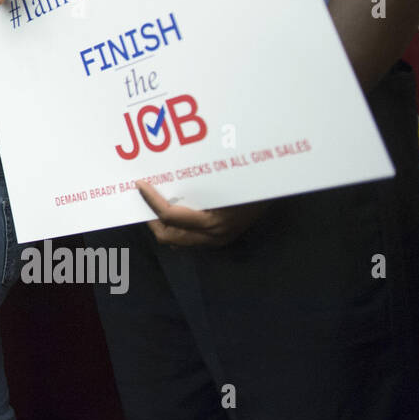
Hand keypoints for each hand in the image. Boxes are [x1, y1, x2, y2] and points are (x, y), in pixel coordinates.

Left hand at [137, 181, 268, 246]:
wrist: (279, 190)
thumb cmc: (252, 181)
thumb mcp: (224, 180)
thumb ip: (196, 185)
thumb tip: (165, 177)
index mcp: (212, 223)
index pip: (169, 216)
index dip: (151, 200)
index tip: (139, 185)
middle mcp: (212, 237)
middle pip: (168, 236)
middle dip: (151, 218)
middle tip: (143, 199)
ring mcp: (216, 242)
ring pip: (177, 241)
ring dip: (162, 225)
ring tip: (154, 205)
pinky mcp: (220, 240)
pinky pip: (189, 240)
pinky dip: (176, 228)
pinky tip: (173, 212)